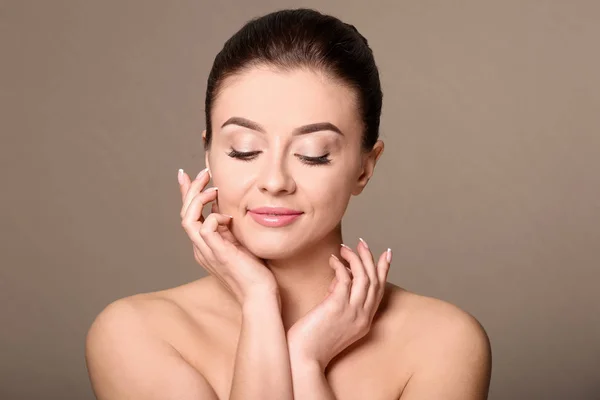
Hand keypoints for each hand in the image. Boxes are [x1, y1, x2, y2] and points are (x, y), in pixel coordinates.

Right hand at [178, 168, 278, 305]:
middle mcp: (201, 248)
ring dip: (197, 199)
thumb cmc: (254, 270)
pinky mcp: (218, 254)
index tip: (186, 174)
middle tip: (203, 173)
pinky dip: (213, 216)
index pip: (190, 215)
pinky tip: (227, 216)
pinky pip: (205, 228)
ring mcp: (207, 252)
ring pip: (188, 219)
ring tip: (212, 187)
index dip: (186, 194)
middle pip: (184, 214)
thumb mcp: (238, 241)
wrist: (260, 294)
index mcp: (205, 245)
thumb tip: (223, 206)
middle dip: (190, 190)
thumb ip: (228, 226)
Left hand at [286, 239, 390, 369]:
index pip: (379, 291)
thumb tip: (337, 280)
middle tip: (362, 243)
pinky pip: (344, 278)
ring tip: (345, 248)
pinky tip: (332, 260)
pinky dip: (340, 266)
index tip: (386, 254)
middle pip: (374, 281)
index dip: (383, 271)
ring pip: (363, 278)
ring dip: (356, 259)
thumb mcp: (333, 320)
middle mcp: (362, 317)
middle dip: (370, 259)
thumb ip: (339, 300)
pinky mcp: (337, 307)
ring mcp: (351, 312)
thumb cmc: (312, 342)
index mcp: (364, 322)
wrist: (303, 359)